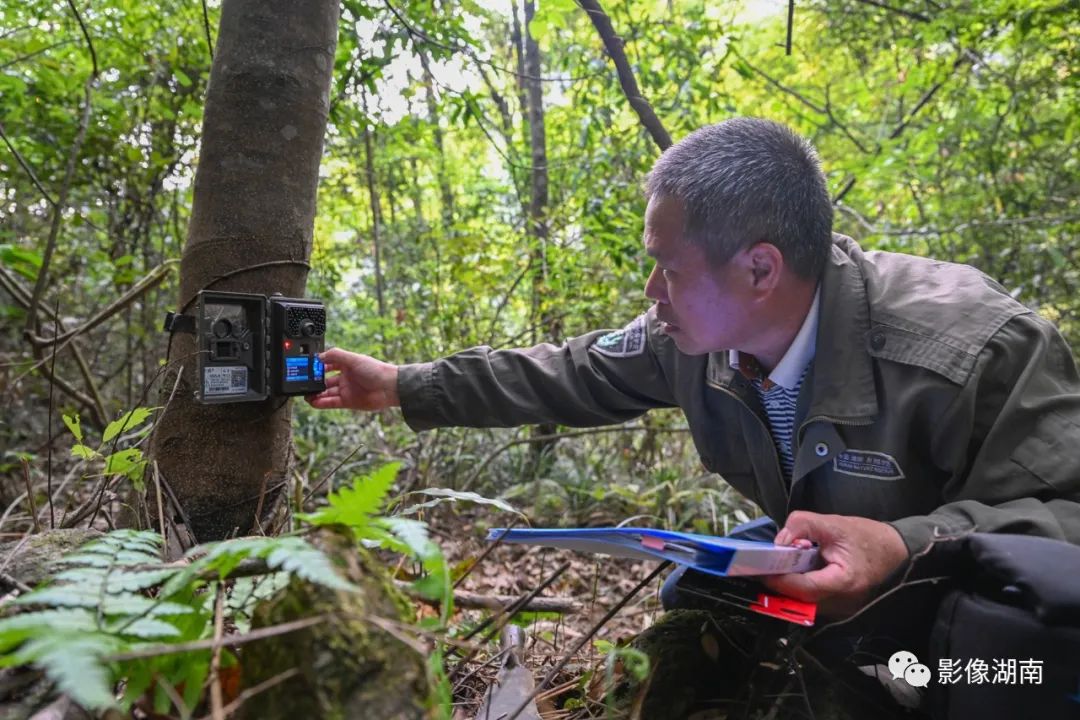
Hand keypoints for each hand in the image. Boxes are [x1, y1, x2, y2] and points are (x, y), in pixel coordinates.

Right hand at [305, 348, 399, 410]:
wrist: (389, 387)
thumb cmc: (375, 370)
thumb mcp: (353, 358)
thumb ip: (335, 355)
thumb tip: (319, 356)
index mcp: (347, 365)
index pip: (328, 364)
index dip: (318, 366)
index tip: (307, 368)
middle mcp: (346, 377)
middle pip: (325, 380)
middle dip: (314, 382)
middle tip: (303, 383)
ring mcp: (347, 390)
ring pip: (327, 393)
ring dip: (316, 394)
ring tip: (305, 395)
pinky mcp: (348, 402)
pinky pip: (331, 403)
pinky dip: (322, 403)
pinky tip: (313, 402)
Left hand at [761, 511, 909, 618]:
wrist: (896, 550)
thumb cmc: (868, 537)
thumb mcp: (834, 523)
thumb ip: (803, 525)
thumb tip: (779, 540)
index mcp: (844, 582)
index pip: (804, 587)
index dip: (780, 579)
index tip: (760, 569)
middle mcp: (843, 603)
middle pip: (801, 599)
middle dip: (780, 583)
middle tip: (763, 567)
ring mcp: (842, 610)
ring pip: (805, 603)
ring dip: (789, 587)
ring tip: (778, 567)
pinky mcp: (840, 608)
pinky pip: (814, 601)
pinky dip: (801, 588)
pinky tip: (795, 573)